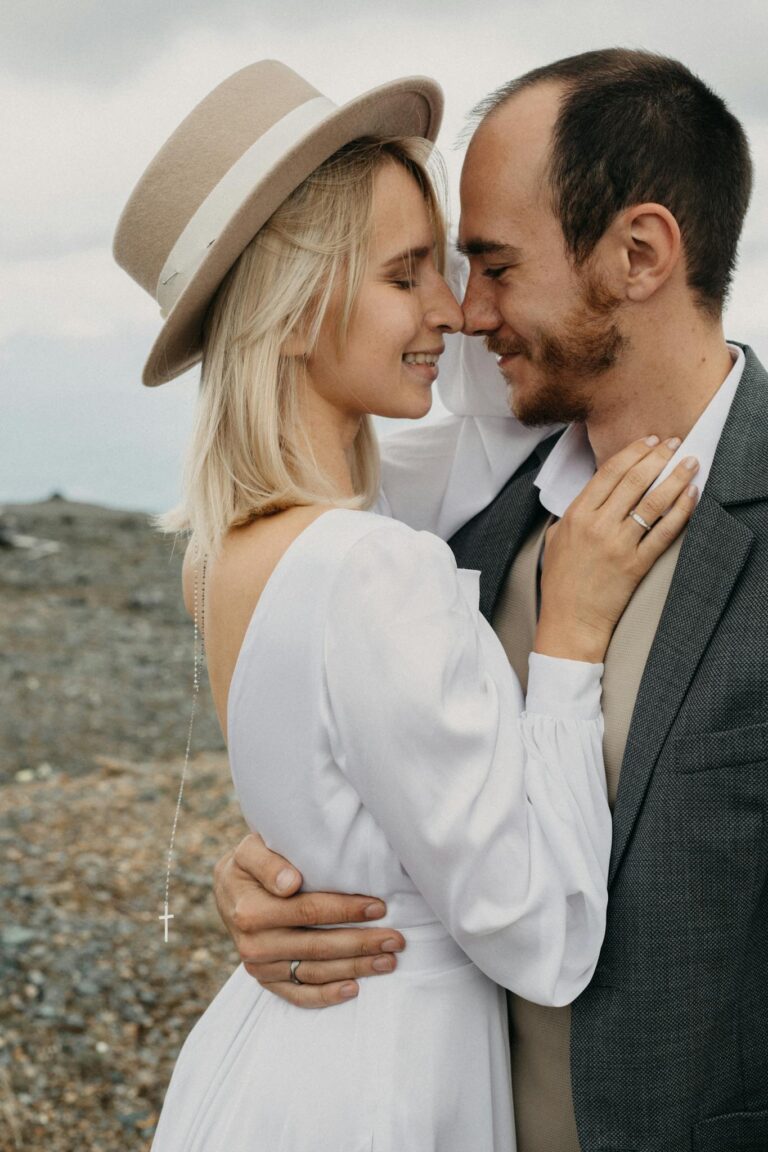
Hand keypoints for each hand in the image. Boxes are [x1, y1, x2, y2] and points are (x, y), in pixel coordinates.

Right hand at [213, 833, 405, 1006]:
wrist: (228, 890)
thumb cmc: (249, 864)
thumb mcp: (251, 851)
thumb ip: (268, 863)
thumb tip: (290, 883)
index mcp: (251, 911)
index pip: (308, 911)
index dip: (346, 910)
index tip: (379, 908)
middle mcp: (253, 944)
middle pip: (318, 946)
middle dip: (361, 943)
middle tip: (396, 940)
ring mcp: (259, 966)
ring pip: (314, 971)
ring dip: (354, 968)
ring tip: (388, 961)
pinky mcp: (265, 980)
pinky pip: (297, 994)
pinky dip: (325, 996)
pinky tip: (353, 989)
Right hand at [536, 435, 697, 662]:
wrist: (569, 621)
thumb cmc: (561, 582)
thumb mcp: (555, 539)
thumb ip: (572, 513)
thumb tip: (594, 493)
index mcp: (576, 515)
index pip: (609, 472)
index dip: (632, 452)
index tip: (649, 441)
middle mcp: (597, 525)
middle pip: (633, 480)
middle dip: (658, 457)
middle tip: (673, 444)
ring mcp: (618, 545)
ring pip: (653, 501)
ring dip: (675, 478)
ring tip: (689, 463)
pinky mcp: (636, 564)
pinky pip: (664, 532)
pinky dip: (680, 511)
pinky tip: (691, 496)